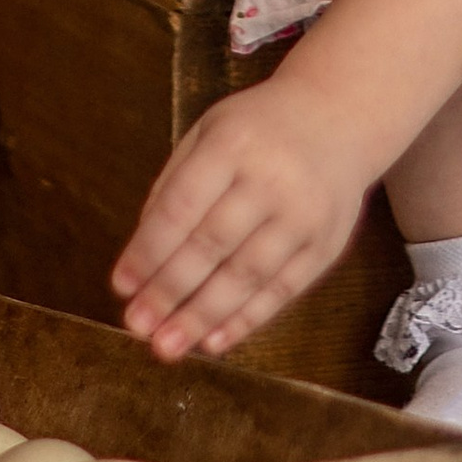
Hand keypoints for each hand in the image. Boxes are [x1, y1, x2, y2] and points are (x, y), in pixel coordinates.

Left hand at [110, 76, 373, 361]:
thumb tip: (142, 256)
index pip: (182, 207)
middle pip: (212, 245)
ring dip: (202, 316)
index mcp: (232, 144)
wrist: (340, 116)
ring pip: (247, 276)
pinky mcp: (326, 245)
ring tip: (168, 345)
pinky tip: (213, 340)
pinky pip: (282, 291)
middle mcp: (272, 179)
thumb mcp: (210, 131)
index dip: (148, 250)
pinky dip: (246, 320)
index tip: (121, 285)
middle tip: (137, 325)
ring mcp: (304, 215)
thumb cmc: (259, 129)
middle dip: (169, 291)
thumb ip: (174, 186)